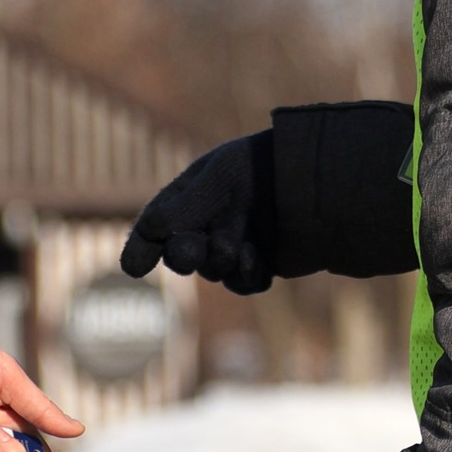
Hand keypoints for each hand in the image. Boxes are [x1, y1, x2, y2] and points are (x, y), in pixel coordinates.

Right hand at [120, 130, 276, 294]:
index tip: (133, 268)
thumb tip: (150, 231)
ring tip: (242, 244)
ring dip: (223, 259)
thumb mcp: (219, 177)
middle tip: (192, 250)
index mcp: (188, 197)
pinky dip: (247, 273)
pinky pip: (243, 283)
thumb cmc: (264, 167)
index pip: (154, 228)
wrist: (317, 177)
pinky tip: (257, 256)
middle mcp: (206, 225)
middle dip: (184, 254)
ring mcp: (233, 248)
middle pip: (180, 256)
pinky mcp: (259, 266)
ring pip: (213, 271)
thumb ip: (184, 207)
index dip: (141, 248)